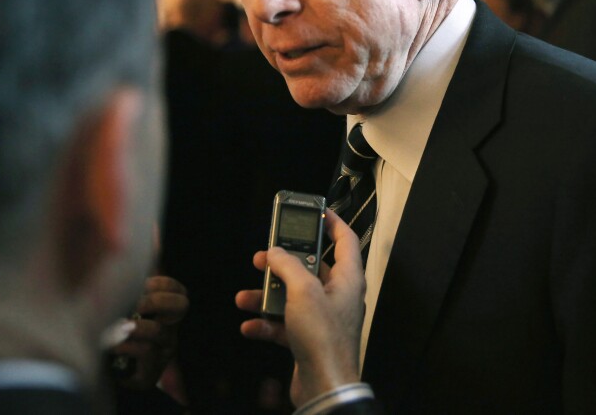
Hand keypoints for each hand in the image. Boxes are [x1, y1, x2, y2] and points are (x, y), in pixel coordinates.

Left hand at [111, 275, 188, 389]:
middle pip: (180, 306)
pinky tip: (111, 346)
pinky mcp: (151, 371)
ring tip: (116, 327)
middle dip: (155, 301)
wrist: (107, 379)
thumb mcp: (120, 314)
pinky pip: (145, 351)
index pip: (178, 291)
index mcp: (165, 313)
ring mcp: (163, 351)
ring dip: (136, 326)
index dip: (162, 284)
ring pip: (159, 330)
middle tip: (133, 304)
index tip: (141, 285)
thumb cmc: (112, 340)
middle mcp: (170, 330)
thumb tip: (128, 267)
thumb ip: (126, 294)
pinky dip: (126, 345)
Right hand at [236, 210, 364, 405]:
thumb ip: (288, 266)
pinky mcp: (309, 337)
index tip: (318, 211)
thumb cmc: (324, 339)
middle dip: (285, 263)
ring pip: (293, 296)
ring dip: (268, 295)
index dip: (333, 222)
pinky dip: (267, 323)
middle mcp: (338, 295)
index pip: (346, 240)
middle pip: (312, 268)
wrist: (323, 385)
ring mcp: (323, 317)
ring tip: (247, 295)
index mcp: (347, 278)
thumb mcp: (303, 292)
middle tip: (265, 256)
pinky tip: (251, 325)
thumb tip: (277, 252)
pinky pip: (285, 323)